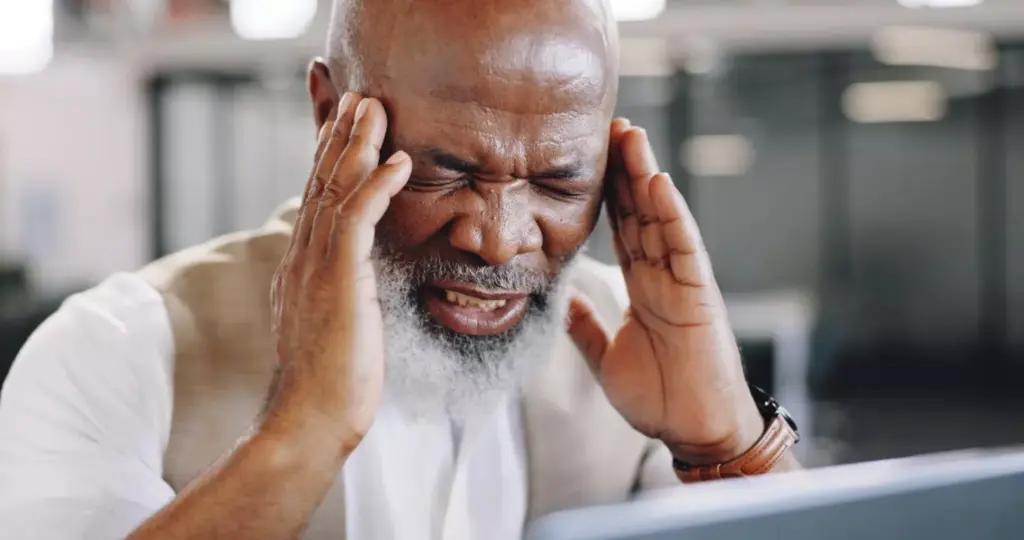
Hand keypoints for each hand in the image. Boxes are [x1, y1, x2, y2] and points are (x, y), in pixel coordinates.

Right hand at [266, 94, 410, 452]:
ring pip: (335, 189)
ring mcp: (315, 266)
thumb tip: (352, 283)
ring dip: (357, 144)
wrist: (309, 422)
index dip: (329, 159)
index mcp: (303, 267)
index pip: (317, 200)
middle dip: (339, 135)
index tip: (343, 127)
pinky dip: (377, 185)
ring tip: (375, 106)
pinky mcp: (337, 278)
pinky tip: (398, 161)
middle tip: (356, 96)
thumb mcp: (333, 326)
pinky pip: (357, 218)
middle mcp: (303, 257)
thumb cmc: (331, 384)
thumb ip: (338, 294)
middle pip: (320, 182)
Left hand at [567, 119, 764, 464]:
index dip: (606, 193)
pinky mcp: (700, 293)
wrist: (693, 431)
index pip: (620, 228)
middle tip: (608, 126)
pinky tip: (659, 182)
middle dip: (624, 169)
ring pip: (661, 217)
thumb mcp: (605, 354)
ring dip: (645, 175)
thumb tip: (556, 297)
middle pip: (639, 211)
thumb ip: (584, 323)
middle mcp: (662, 275)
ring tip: (630, 136)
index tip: (587, 158)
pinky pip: (685, 247)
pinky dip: (672, 214)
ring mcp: (682, 280)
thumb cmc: (658, 396)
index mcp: (641, 286)